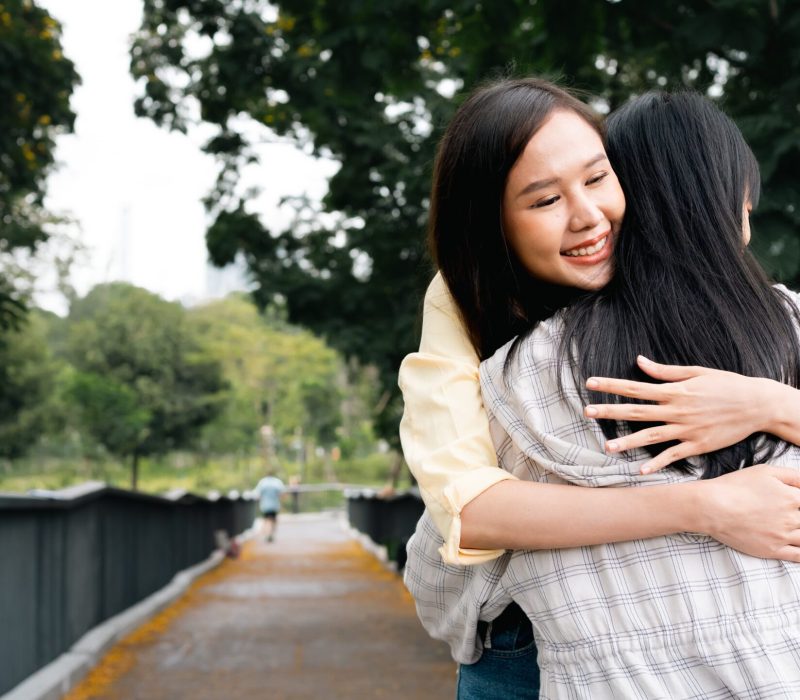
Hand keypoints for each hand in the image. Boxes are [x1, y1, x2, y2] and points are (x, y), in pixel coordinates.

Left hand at [584, 356, 772, 472]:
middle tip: (587, 411)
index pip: (636, 387)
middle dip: (610, 411)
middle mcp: (677, 410)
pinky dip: (657, 463)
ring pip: (651, 436)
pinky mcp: (698, 445)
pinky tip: (640, 470)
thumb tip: (639, 361)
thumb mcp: (696, 372)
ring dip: (627, 441)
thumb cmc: (726, 385)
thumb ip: (664, 371)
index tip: (590, 383)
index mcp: (675, 391)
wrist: (757, 404)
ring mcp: (686, 429)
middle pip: (637, 411)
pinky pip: (673, 456)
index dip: (612, 385)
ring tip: (606, 446)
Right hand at [695, 465, 799, 561]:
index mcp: (792, 498)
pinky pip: (799, 556)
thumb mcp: (765, 471)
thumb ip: (793, 476)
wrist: (712, 507)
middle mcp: (792, 519)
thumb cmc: (736, 486)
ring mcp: (783, 536)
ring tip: (791, 527)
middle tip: (786, 515)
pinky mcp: (773, 550)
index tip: (795, 504)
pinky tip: (799, 546)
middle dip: (799, 517)